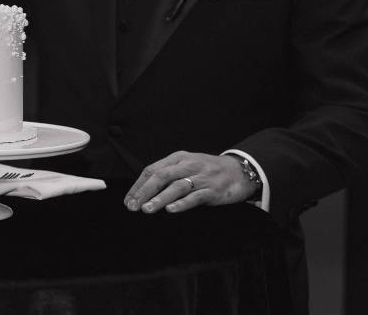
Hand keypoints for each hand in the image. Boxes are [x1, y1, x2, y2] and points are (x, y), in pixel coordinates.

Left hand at [123, 151, 253, 213]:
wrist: (239, 171)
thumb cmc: (208, 170)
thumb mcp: (187, 165)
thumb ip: (169, 173)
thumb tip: (144, 190)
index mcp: (178, 158)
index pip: (152, 170)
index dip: (138, 185)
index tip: (128, 200)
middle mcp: (188, 165)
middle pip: (161, 176)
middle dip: (145, 192)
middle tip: (133, 206)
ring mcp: (201, 178)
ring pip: (176, 187)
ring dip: (160, 199)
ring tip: (147, 209)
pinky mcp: (213, 190)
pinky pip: (195, 197)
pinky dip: (182, 204)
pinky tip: (171, 210)